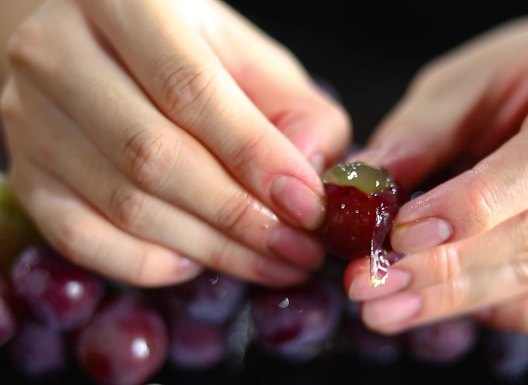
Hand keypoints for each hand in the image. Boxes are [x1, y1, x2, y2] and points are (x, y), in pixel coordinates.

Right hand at [0, 0, 349, 285]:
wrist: (73, 28)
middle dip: (240, 217)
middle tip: (300, 250)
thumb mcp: (240, 48)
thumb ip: (291, 102)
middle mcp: (58, 54)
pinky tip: (197, 263)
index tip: (309, 205)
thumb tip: (311, 175)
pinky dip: (144, 263)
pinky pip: (78, 236)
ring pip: (123, 203)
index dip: (255, 156)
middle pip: (154, 156)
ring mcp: (29, 117)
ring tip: (270, 263)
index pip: (190, 90)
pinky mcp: (26, 169)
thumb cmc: (173, 39)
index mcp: (123, 3)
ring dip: (209, 248)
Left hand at [347, 2, 527, 333]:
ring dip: (463, 297)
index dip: (471, 206)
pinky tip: (462, 307)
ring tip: (390, 305)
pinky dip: (519, 312)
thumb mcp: (468, 79)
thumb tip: (366, 190)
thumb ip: (420, 132)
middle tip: (371, 287)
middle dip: (447, 268)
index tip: (401, 235)